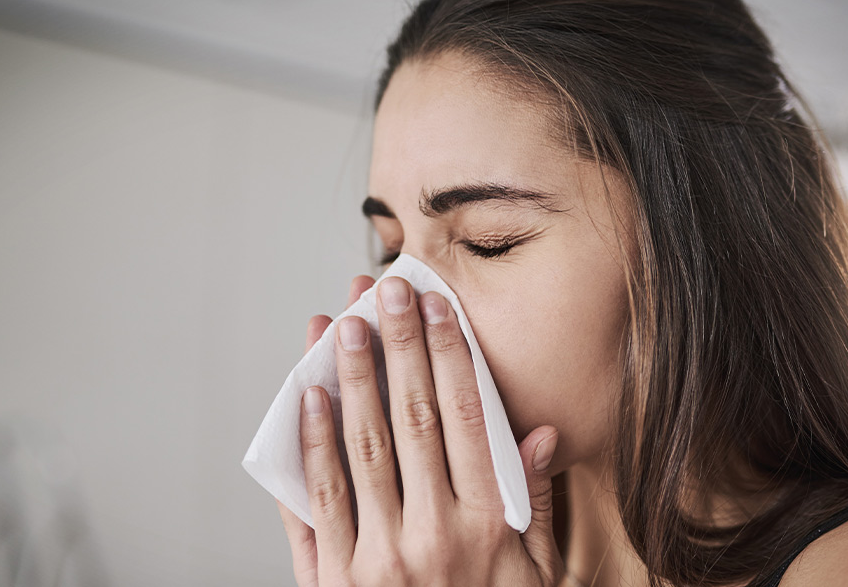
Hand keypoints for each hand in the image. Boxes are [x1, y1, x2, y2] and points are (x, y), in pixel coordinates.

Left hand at [276, 274, 562, 585]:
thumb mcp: (535, 575)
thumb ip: (534, 504)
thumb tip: (539, 431)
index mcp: (488, 526)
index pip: (466, 418)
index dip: (449, 355)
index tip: (436, 306)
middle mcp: (434, 533)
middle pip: (411, 417)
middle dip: (397, 345)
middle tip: (384, 289)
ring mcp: (379, 558)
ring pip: (361, 447)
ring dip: (350, 379)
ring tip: (341, 325)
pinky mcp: (334, 580)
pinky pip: (319, 501)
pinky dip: (311, 445)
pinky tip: (308, 399)